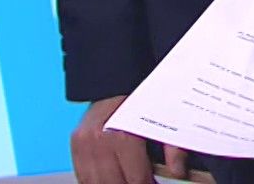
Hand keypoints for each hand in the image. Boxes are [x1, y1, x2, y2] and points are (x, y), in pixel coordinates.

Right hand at [71, 94, 186, 183]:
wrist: (116, 79)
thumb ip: (174, 146)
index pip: (136, 180)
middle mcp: (99, 142)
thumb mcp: (163, 117)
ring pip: (95, 183)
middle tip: (144, 181)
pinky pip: (82, 175)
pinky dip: (96, 181)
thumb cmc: (140, 97)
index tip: (153, 183)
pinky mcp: (75, 145)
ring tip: (128, 179)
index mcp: (122, 137)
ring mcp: (83, 145)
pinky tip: (111, 178)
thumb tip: (178, 171)